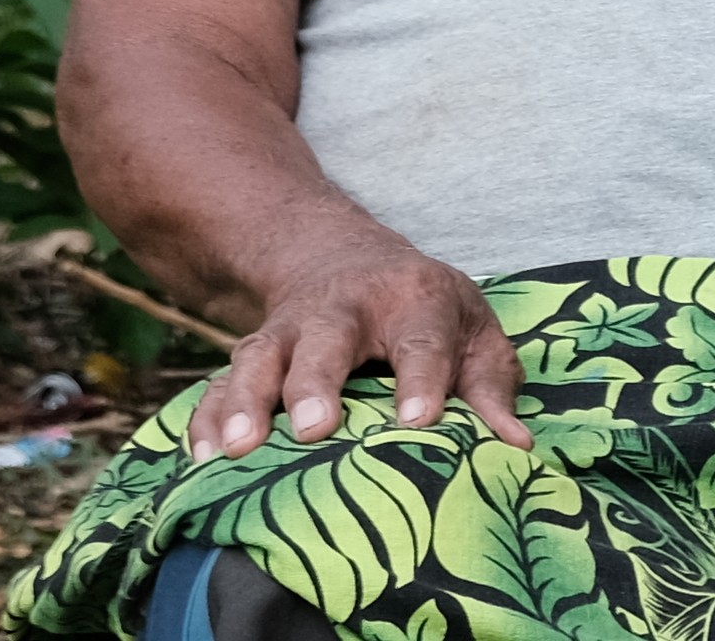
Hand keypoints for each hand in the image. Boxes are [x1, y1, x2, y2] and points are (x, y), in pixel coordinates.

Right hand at [194, 232, 521, 457]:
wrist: (341, 257)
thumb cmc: (424, 311)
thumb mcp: (471, 330)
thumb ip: (491, 385)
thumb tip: (515, 445)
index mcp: (414, 300)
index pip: (422, 340)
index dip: (422, 380)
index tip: (418, 421)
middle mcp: (344, 308)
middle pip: (327, 339)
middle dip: (317, 382)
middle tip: (315, 428)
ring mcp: (289, 329)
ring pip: (261, 357)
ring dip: (247, 402)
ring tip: (236, 450)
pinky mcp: (249, 353)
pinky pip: (219, 382)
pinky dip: (206, 417)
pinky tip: (200, 457)